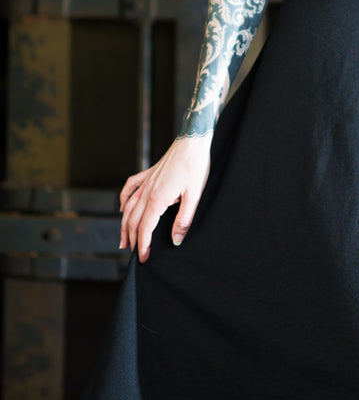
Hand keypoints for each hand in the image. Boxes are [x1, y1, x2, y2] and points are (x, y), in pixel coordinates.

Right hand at [119, 134, 212, 262]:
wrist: (192, 141)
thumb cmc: (195, 166)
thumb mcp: (194, 196)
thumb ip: (183, 220)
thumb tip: (176, 240)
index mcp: (158, 199)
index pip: (145, 228)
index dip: (143, 245)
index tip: (143, 259)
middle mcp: (147, 191)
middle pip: (133, 220)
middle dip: (131, 239)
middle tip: (133, 253)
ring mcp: (146, 181)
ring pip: (128, 207)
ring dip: (124, 224)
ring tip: (123, 239)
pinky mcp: (149, 173)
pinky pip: (130, 188)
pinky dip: (123, 199)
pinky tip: (122, 207)